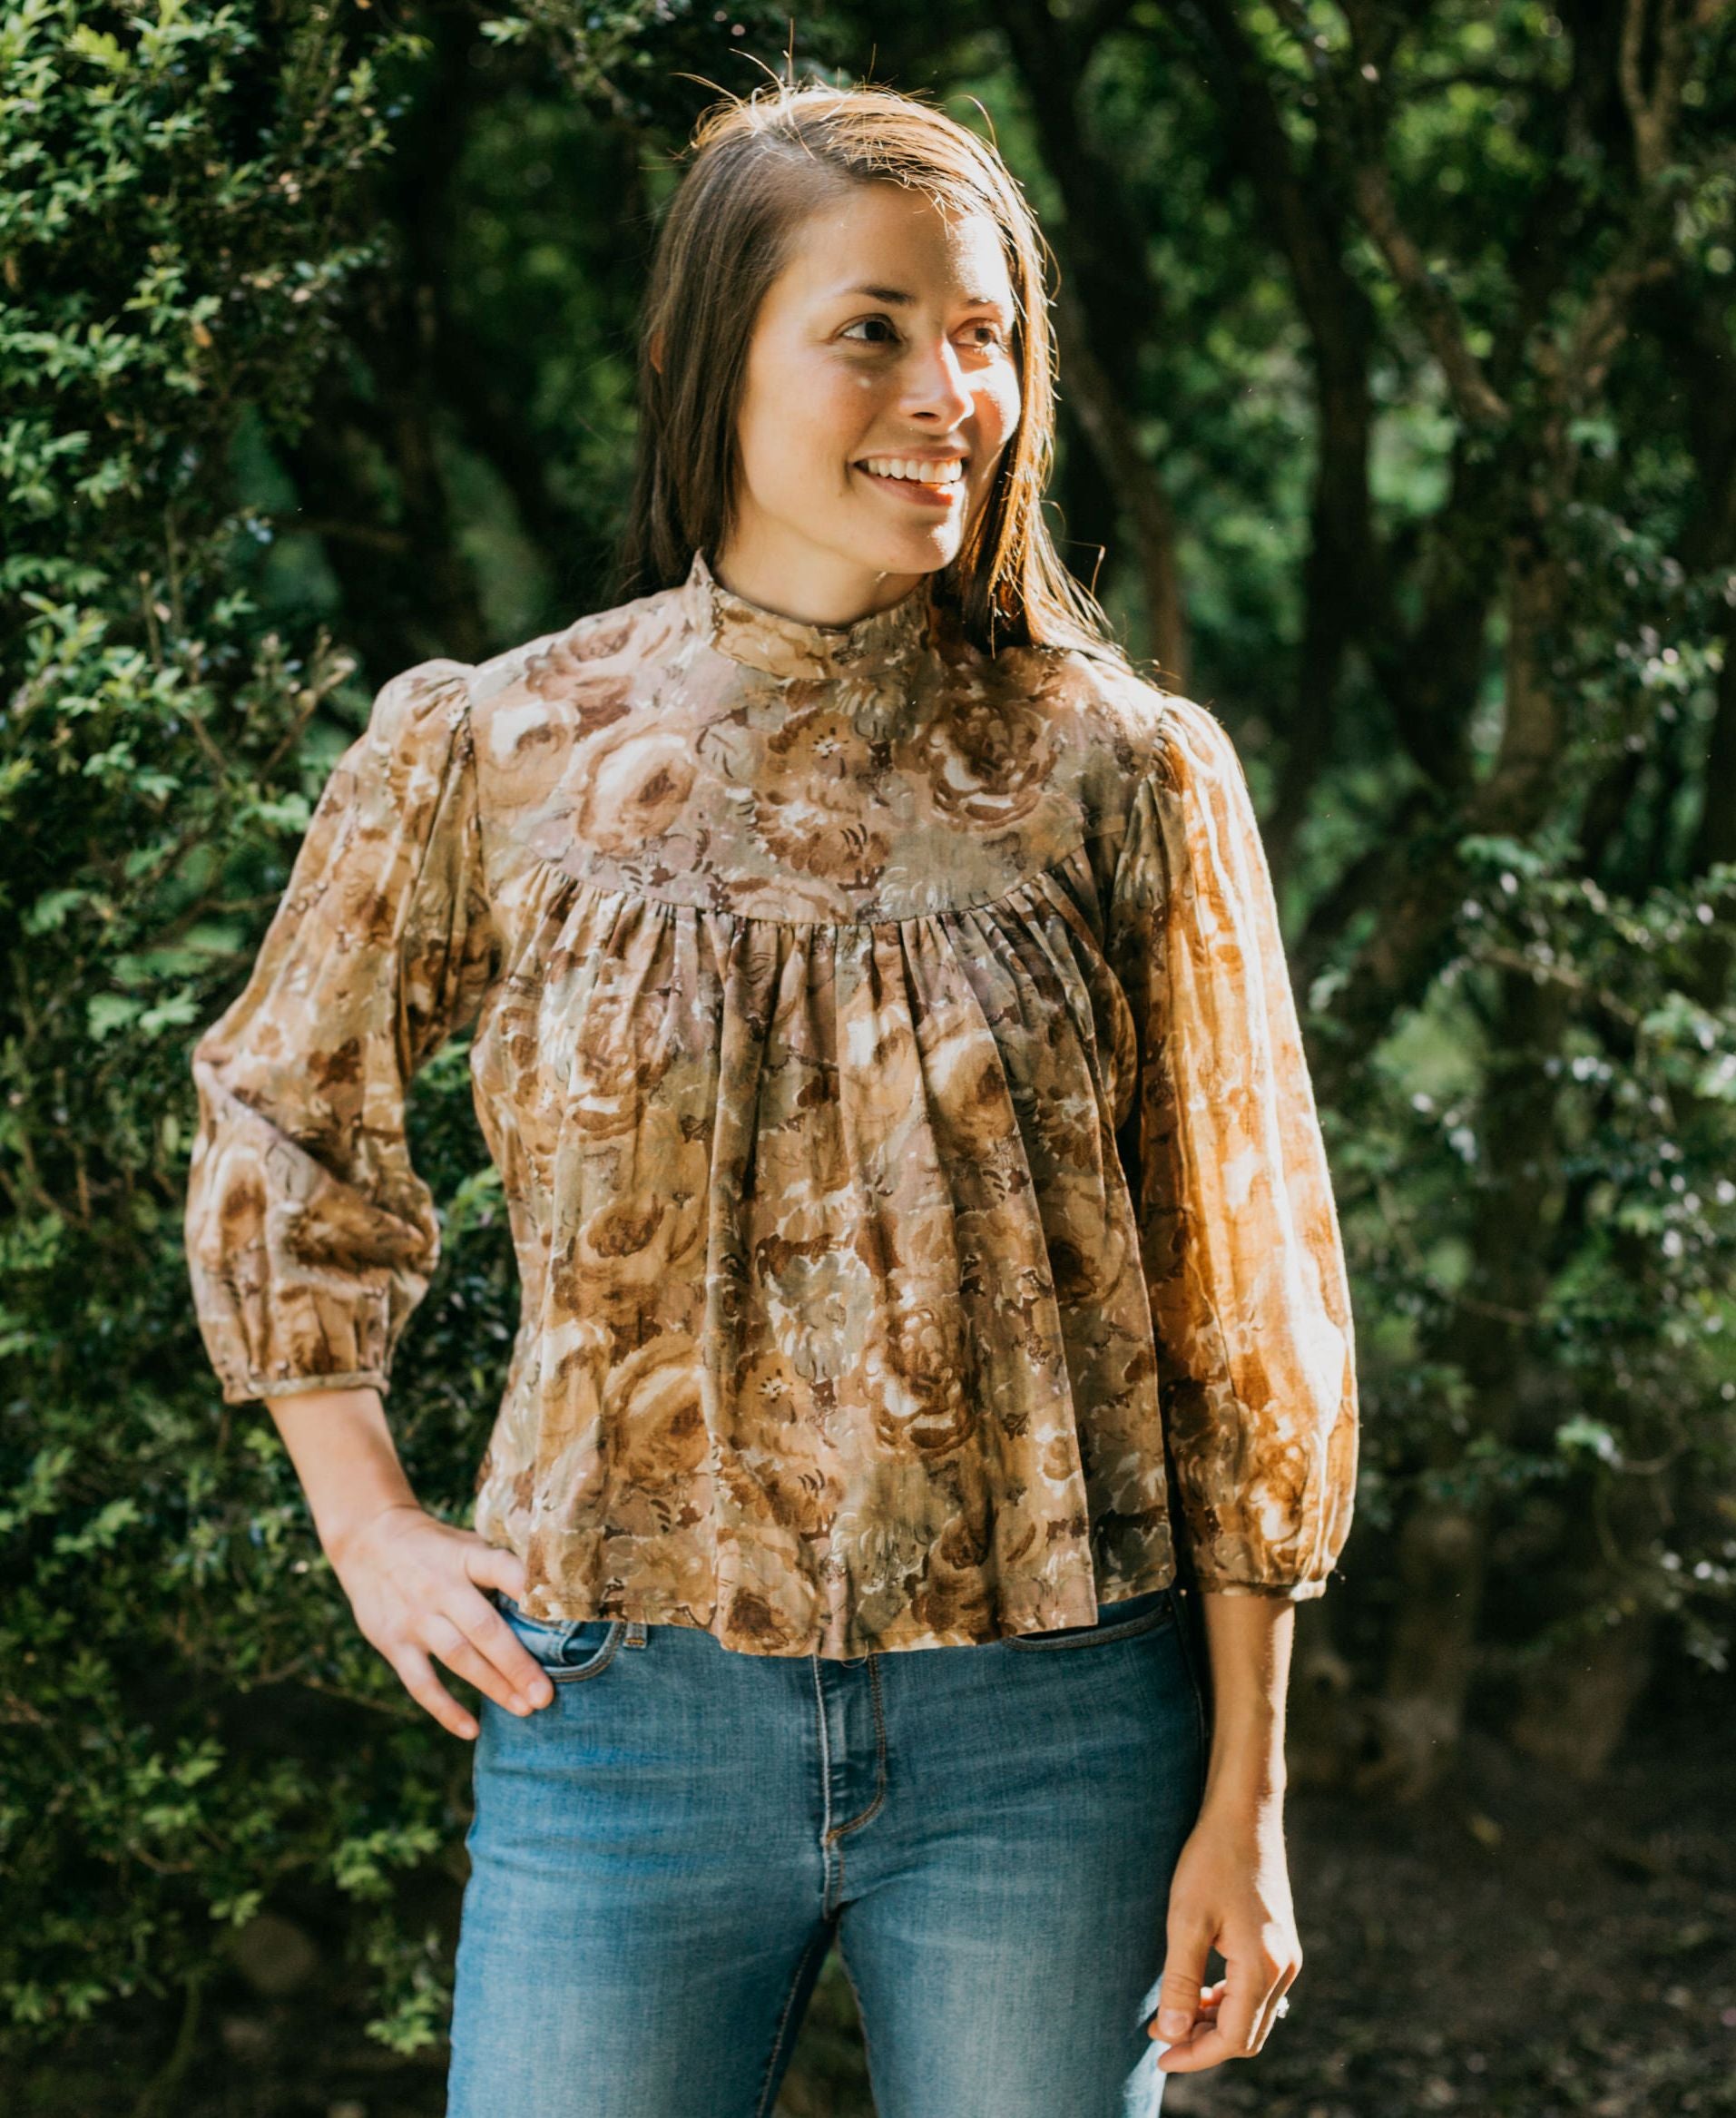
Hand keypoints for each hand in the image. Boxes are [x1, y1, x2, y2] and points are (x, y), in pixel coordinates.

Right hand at [326, 1504, 555, 1739]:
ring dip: (492, 1686)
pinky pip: (421, 1682)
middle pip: (483, 1628)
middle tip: (545, 1694)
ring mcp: (415, 1617)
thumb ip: (499, 1567)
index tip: (558, 1612)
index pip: (500, 1569)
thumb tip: (552, 1595)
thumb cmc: (435, 1547)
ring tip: (524, 1709)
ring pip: (458, 1657)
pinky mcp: (393, 1642)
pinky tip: (471, 1730)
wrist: (367, 1539)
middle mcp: (440, 1587)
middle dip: (517, 1664)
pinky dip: (445, 1709)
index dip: (527, 1588)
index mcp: (465, 1557)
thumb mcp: (466, 1543)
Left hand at [1149, 1800, 1300, 2070]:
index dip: (1195, 2054)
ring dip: (1214, 2022)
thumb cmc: (1212, 1860)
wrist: (1244, 1814)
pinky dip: (1227, 2001)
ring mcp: (1287, 1957)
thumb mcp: (1187, 1920)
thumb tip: (1172, 2033)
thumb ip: (1181, 1980)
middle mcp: (1284, 1969)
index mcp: (1263, 1966)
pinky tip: (1198, 1991)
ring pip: (1252, 2015)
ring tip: (1172, 2015)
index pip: (1232, 2038)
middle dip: (1203, 2043)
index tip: (1159, 2056)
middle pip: (1246, 2034)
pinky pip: (1257, 1993)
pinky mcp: (1281, 1944)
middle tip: (1160, 2035)